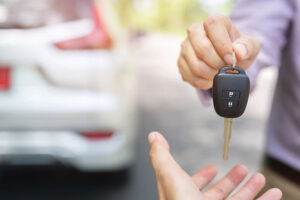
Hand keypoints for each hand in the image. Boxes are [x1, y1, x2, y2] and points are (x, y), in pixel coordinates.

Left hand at [148, 132, 281, 199]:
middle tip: (241, 169)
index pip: (191, 184)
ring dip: (249, 188)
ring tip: (259, 177)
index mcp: (183, 195)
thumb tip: (153, 136)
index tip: (213, 168)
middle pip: (217, 193)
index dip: (201, 176)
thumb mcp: (170, 176)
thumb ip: (162, 156)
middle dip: (231, 180)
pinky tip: (273, 194)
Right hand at [177, 14, 259, 88]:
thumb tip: (238, 51)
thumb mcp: (250, 46)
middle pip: (202, 48)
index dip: (222, 45)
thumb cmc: (237, 50)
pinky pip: (190, 77)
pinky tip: (210, 78)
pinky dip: (203, 82)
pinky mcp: (180, 62)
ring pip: (196, 66)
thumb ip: (248, 46)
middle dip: (217, 64)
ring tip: (218, 73)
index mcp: (213, 22)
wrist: (226, 60)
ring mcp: (185, 47)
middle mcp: (195, 31)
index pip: (212, 26)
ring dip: (211, 75)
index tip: (231, 59)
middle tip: (225, 68)